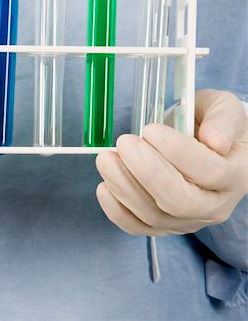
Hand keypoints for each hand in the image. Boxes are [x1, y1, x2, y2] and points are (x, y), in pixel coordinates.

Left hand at [96, 89, 247, 235]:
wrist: (206, 146)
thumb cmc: (211, 124)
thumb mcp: (223, 110)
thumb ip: (223, 121)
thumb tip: (215, 141)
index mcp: (235, 174)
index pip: (209, 171)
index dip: (176, 151)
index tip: (150, 130)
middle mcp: (215, 205)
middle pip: (180, 201)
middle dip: (146, 172)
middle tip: (124, 144)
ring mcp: (188, 220)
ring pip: (154, 216)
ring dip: (124, 187)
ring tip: (106, 159)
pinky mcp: (164, 225)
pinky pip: (138, 227)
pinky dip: (117, 210)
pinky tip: (104, 187)